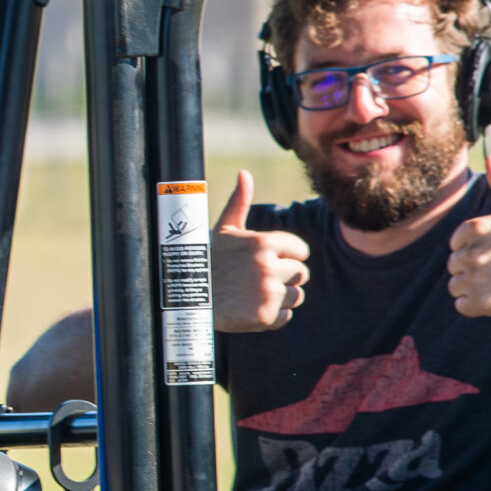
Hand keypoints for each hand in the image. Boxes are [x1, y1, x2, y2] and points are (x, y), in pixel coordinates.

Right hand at [211, 170, 310, 332]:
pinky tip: (251, 309)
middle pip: (301, 274)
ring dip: (280, 297)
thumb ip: (239, 201)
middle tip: (258, 280)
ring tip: (254, 294)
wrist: (189, 300)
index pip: (301, 251)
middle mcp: (268, 267)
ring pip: (296, 296)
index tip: (266, 261)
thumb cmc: (208, 261)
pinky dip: (272, 316)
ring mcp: (267, 293)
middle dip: (284, 277)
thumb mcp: (223, 229)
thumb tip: (244, 173)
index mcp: (263, 243)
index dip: (286, 256)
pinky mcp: (265, 317)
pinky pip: (286, 316)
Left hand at [450, 154, 490, 315]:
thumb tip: (489, 159)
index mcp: (474, 228)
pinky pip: (462, 305)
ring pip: (456, 285)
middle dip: (473, 268)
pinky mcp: (480, 303)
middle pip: (454, 264)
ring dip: (473, 287)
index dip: (473, 249)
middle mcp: (470, 253)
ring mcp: (474, 279)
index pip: (455, 243)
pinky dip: (476, 305)